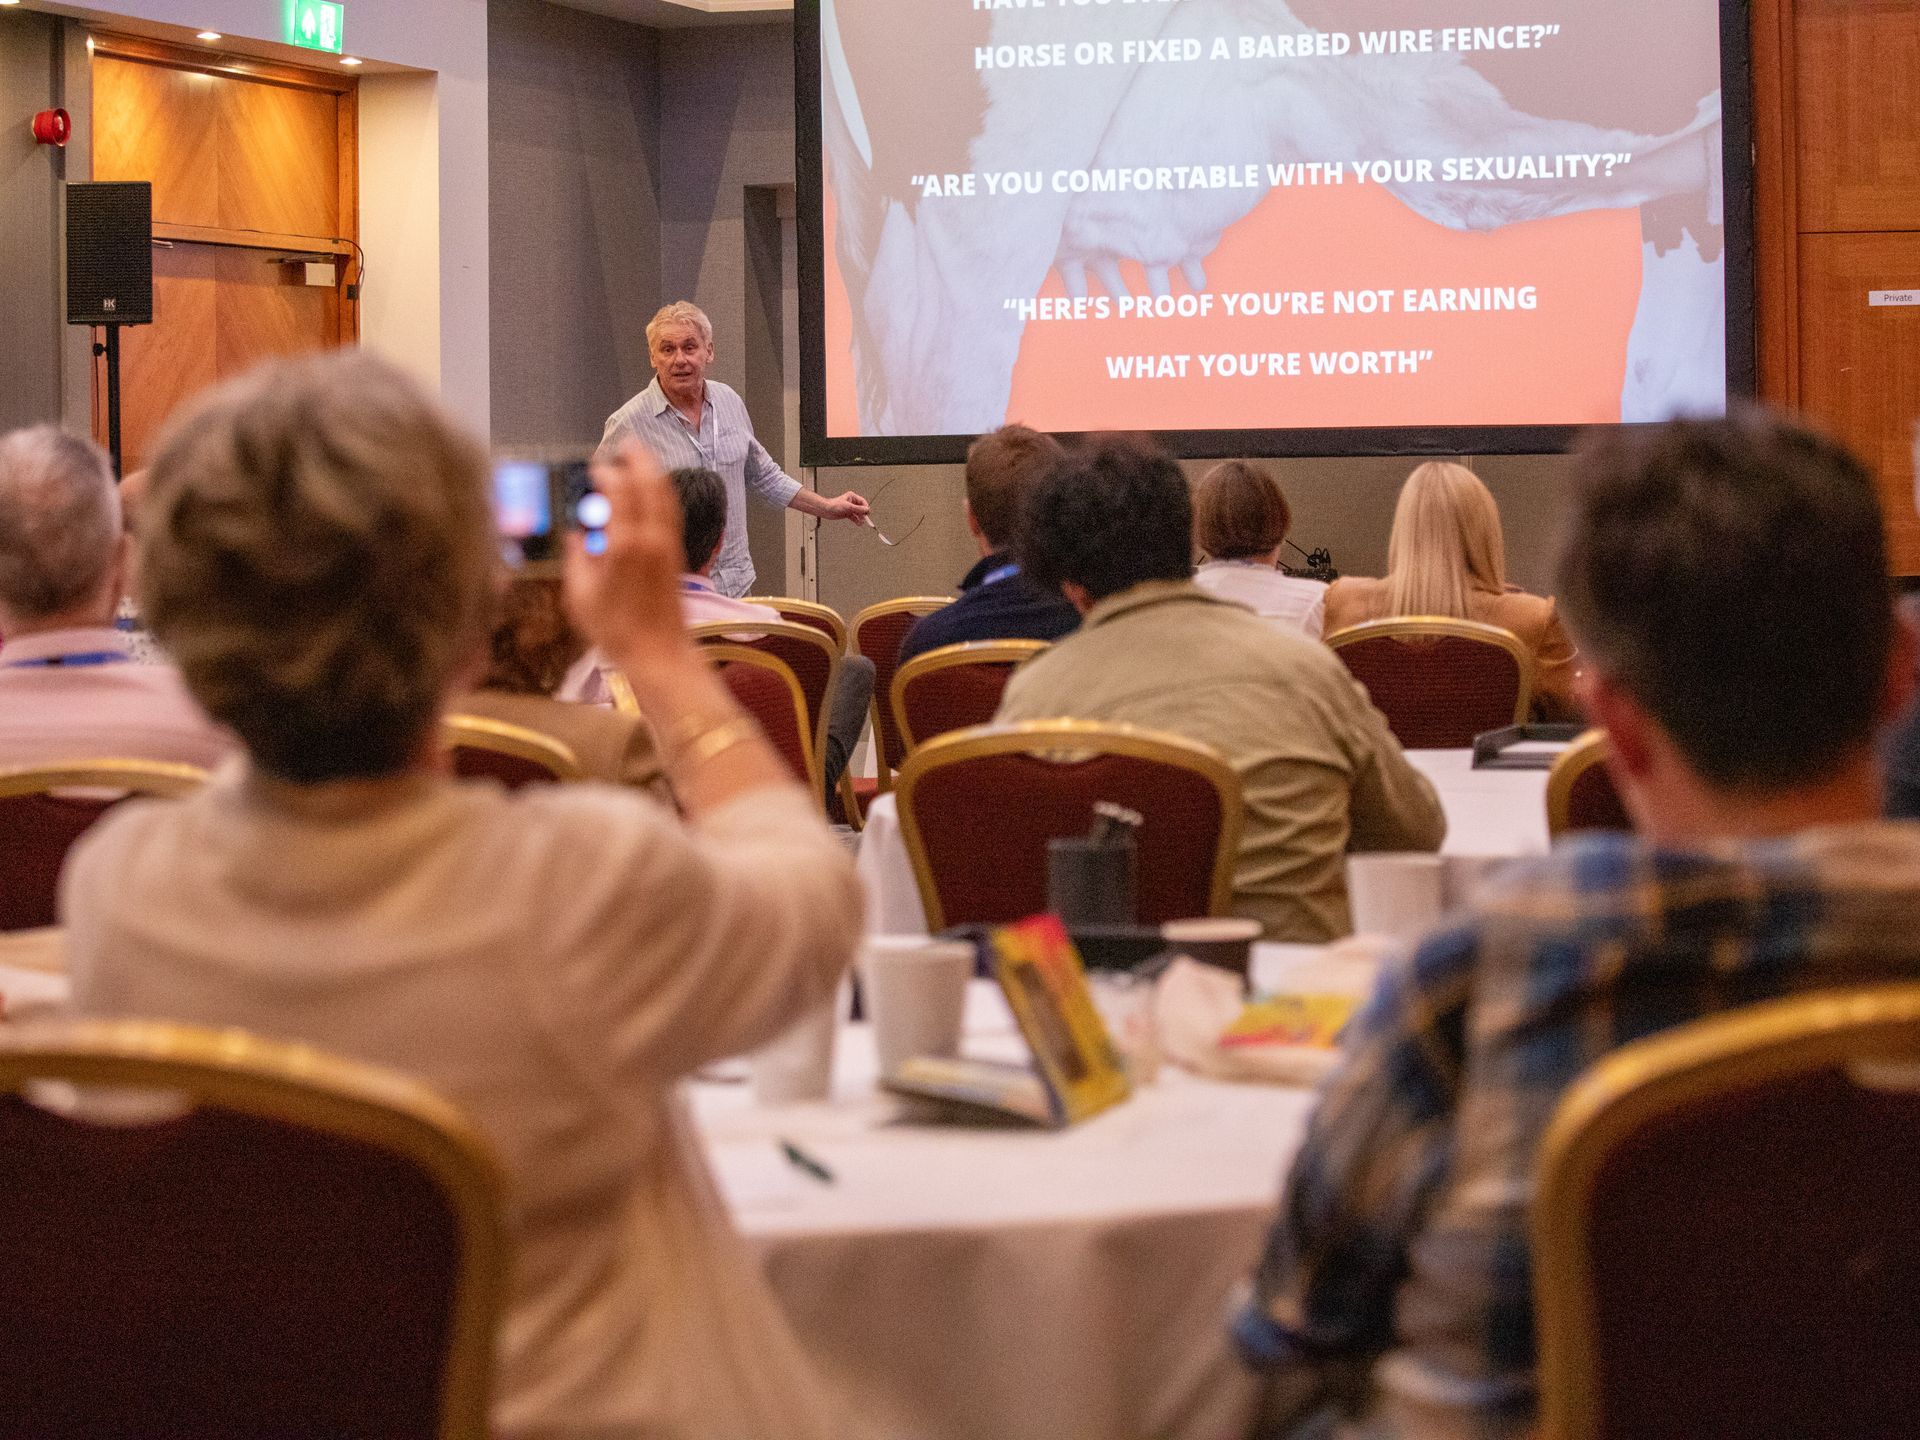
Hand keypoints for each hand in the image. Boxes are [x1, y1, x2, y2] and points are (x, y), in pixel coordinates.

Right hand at [563, 443, 696, 676]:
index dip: (608, 474)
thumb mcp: (581, 596)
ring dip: (654, 471)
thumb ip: (577, 559)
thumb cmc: (616, 631)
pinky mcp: (676, 556)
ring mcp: (667, 546)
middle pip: (649, 485)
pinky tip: (654, 490)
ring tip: (641, 456)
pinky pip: (670, 512)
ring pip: (665, 496)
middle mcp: (651, 539)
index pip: (619, 493)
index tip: (596, 466)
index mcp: (624, 545)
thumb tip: (575, 535)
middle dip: (638, 459)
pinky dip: (662, 493)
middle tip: (626, 442)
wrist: (660, 654)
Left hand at [823, 491, 870, 522]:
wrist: (826, 510)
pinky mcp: (847, 514)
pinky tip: (858, 523)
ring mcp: (850, 508)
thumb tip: (867, 510)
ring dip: (860, 518)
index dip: (866, 507)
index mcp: (852, 497)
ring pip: (858, 514)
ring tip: (861, 522)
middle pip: (861, 508)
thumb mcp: (848, 506)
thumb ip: (858, 509)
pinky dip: (857, 521)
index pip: (862, 502)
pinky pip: (854, 517)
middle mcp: (852, 502)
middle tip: (865, 519)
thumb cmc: (834, 505)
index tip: (868, 513)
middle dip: (863, 514)